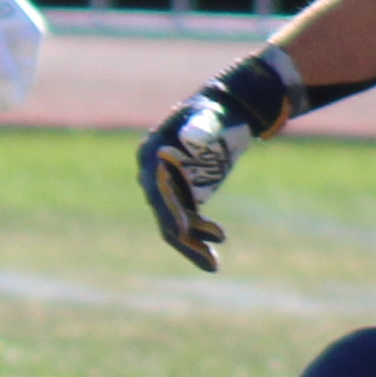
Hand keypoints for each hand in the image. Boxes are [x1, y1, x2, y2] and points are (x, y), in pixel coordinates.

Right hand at [136, 85, 256, 267]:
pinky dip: (200, 233)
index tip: (183, 230)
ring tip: (213, 265)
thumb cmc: (215, 112)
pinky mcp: (184, 193)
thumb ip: (201, 127)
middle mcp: (153, 174)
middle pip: (162, 212)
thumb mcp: (209, 116)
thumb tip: (192, 139)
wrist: (224, 112)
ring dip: (192, 243)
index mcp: (151, 154)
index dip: (169, 210)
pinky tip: (219, 239)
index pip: (157, 189)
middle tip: (206, 260)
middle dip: (182, 237)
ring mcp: (168, 186)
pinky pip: (186, 220)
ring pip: (173, 222)